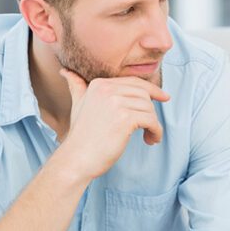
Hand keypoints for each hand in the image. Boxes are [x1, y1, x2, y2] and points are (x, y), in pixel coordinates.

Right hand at [55, 68, 169, 180]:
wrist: (76, 159)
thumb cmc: (80, 136)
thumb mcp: (78, 105)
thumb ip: (77, 86)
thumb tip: (65, 72)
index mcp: (99, 84)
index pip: (134, 82)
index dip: (151, 90)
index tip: (164, 97)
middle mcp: (107, 89)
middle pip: (144, 94)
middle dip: (152, 110)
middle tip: (151, 126)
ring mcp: (116, 103)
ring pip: (149, 108)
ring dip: (154, 124)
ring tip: (149, 136)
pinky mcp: (125, 119)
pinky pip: (151, 120)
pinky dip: (155, 131)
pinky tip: (151, 140)